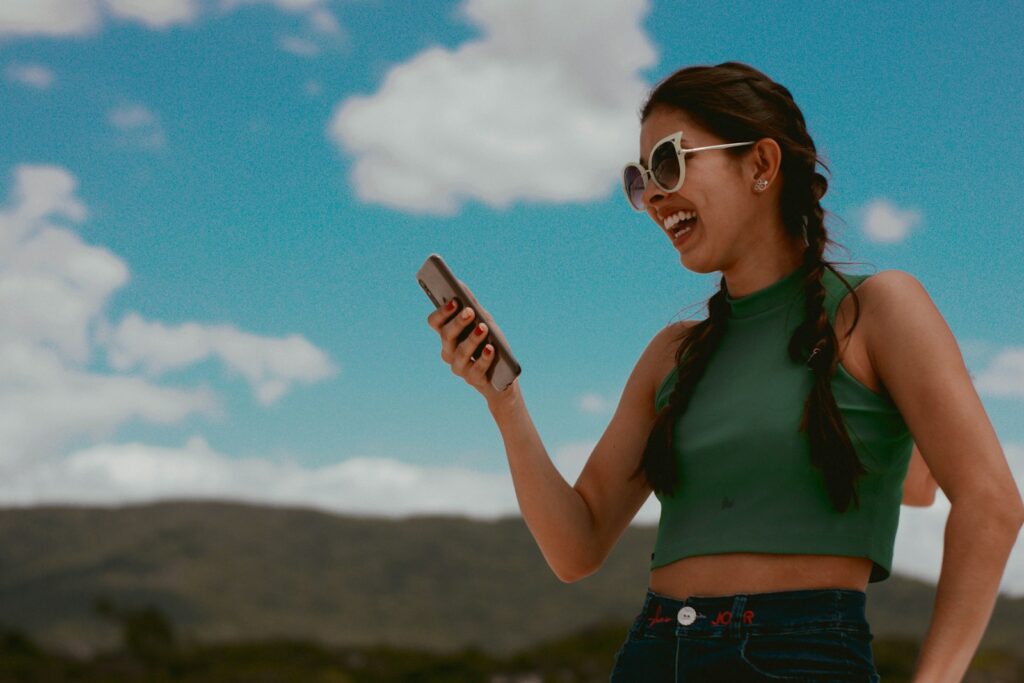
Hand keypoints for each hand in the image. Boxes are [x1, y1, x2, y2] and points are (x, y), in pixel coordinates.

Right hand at [426, 283, 515, 403]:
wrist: (504, 375)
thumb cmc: (491, 344)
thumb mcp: (484, 321)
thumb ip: (472, 304)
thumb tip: (459, 283)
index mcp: (448, 336)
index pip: (435, 322)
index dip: (442, 312)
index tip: (455, 301)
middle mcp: (449, 352)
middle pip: (446, 335)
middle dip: (458, 323)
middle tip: (470, 311)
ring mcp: (459, 367)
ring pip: (460, 353)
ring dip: (472, 339)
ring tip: (483, 328)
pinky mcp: (473, 380)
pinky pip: (476, 369)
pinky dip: (484, 358)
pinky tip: (490, 348)